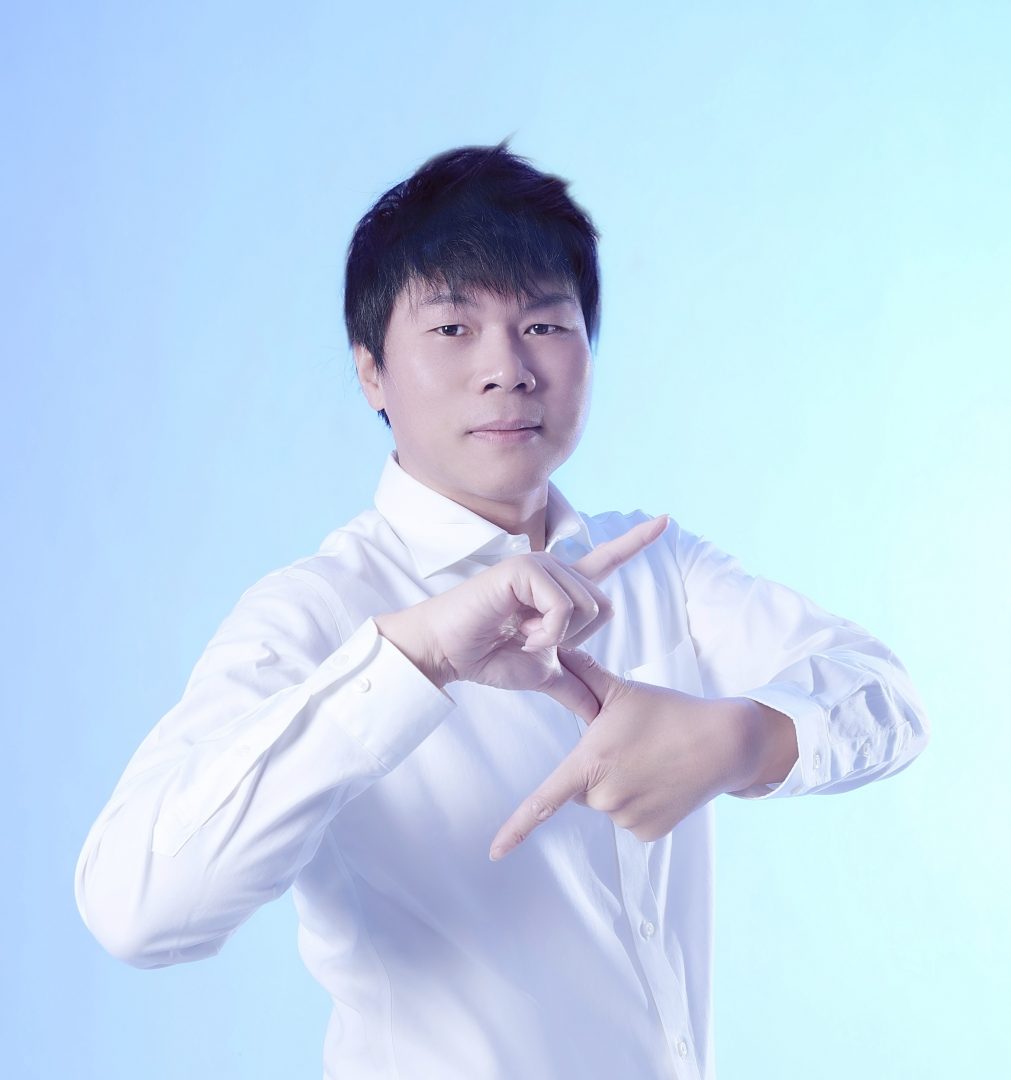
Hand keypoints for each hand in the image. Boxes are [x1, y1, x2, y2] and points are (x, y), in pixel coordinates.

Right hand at [375, 516, 668, 721]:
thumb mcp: (542, 674)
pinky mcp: (524, 569)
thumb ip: (574, 686)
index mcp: (562, 588)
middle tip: (534, 641)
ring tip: (520, 633)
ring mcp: (540, 566)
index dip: (636, 541)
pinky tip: (517, 629)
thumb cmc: (488, 656)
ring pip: (586, 608)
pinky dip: (545, 631)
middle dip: (576, 638)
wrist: (449, 654)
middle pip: (604, 607)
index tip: (666, 520)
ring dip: (556, 637)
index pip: (607, 560)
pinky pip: (561, 607)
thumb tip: (597, 713)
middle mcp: (555, 570)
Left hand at [488, 647, 774, 860]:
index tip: (493, 853)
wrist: (723, 742)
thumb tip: (559, 650)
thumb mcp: (623, 691)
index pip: (543, 801)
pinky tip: (662, 781)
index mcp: (591, 764)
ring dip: (620, 786)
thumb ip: (585, 674)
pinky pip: (630, 819)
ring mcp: (627, 819)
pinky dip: (640, 803)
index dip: (516, 828)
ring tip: (651, 760)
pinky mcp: (649, 833)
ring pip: (607, 804)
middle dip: (596, 770)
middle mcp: (605, 797)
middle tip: (629, 747)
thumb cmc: (669, 712)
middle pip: (581, 789)